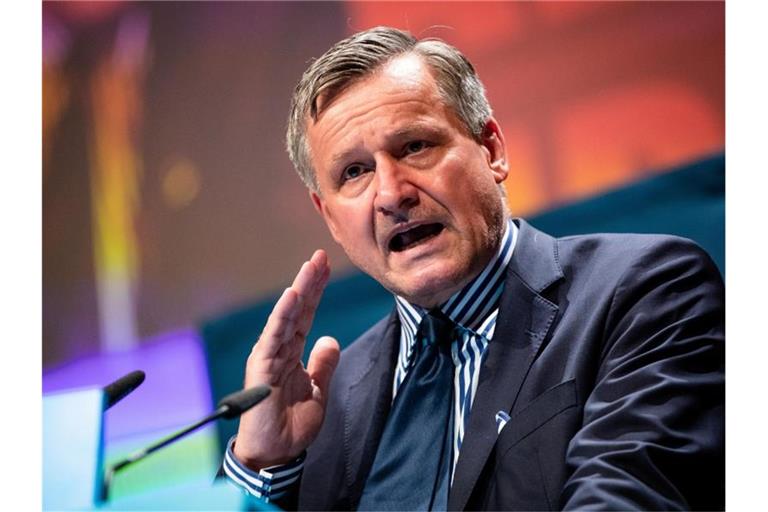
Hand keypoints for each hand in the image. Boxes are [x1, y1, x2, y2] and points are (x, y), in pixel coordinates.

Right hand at [233, 249, 340, 469]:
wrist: (275, 454)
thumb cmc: (292, 425)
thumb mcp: (318, 391)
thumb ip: (323, 364)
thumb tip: (330, 339)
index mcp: (291, 353)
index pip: (305, 316)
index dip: (315, 292)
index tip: (325, 268)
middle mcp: (278, 350)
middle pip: (296, 310)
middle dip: (308, 282)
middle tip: (319, 256)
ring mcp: (269, 356)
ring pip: (286, 317)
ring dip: (299, 291)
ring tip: (310, 267)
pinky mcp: (262, 367)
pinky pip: (274, 336)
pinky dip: (283, 315)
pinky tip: (292, 295)